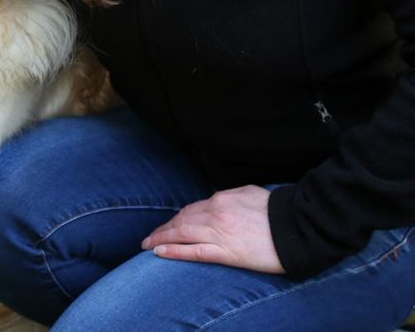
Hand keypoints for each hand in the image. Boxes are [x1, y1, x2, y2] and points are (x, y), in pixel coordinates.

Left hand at [141, 184, 284, 273]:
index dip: (176, 218)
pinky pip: (194, 251)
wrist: (296, 227)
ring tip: (148, 245)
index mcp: (222, 199)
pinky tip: (159, 252)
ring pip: (182, 234)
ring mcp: (220, 232)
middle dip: (164, 228)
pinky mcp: (227, 252)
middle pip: (182, 220)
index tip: (167, 225)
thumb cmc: (276, 210)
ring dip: (162, 238)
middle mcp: (216, 213)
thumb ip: (230, 196)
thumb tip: (218, 200)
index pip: (191, 209)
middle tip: (149, 237)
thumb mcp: (250, 193)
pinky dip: (174, 251)